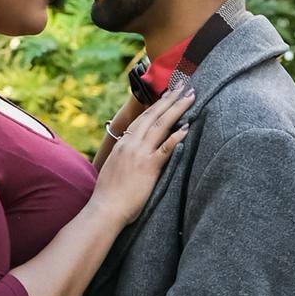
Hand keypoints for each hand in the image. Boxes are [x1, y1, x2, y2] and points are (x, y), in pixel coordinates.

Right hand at [94, 85, 194, 226]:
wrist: (104, 210)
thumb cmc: (109, 195)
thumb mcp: (114, 168)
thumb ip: (124, 156)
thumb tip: (130, 153)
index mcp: (123, 143)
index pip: (142, 118)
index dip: (157, 104)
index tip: (168, 94)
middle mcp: (131, 144)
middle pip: (153, 115)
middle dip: (170, 99)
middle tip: (183, 85)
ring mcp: (140, 154)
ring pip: (161, 125)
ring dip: (177, 109)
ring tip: (190, 96)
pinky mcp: (148, 167)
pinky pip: (166, 148)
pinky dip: (177, 137)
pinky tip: (187, 127)